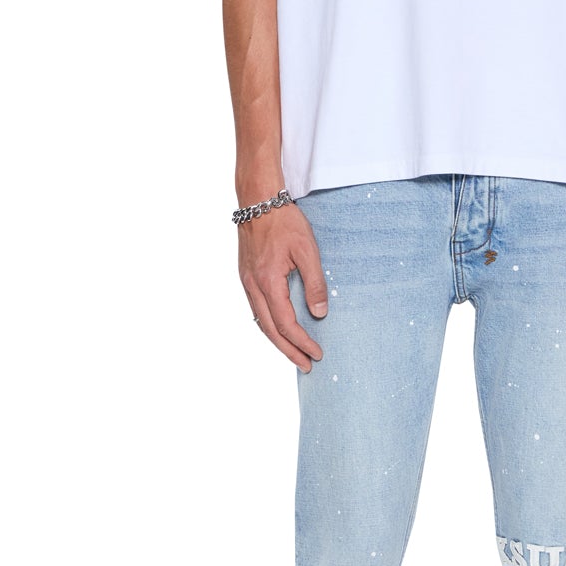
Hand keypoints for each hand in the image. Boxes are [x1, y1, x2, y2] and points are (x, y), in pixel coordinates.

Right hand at [239, 204, 327, 371]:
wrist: (257, 200)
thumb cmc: (284, 222)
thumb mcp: (307, 250)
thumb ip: (314, 284)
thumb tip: (319, 313)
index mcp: (268, 281)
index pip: (285, 323)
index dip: (301, 341)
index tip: (316, 353)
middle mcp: (252, 285)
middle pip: (269, 329)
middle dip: (288, 350)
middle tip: (305, 365)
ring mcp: (246, 281)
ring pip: (260, 321)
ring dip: (277, 340)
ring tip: (294, 353)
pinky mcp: (246, 276)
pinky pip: (256, 308)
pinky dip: (268, 324)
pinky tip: (278, 328)